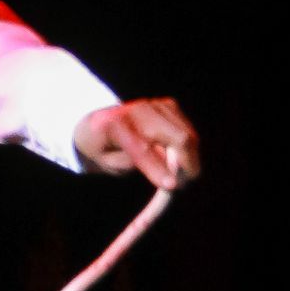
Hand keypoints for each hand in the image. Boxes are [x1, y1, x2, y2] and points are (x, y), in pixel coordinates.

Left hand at [73, 98, 200, 190]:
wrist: (99, 121)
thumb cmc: (103, 147)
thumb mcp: (108, 163)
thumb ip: (133, 164)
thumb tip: (167, 170)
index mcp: (114, 124)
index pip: (141, 149)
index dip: (157, 168)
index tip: (172, 186)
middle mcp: (137, 110)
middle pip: (177, 138)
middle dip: (187, 163)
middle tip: (184, 184)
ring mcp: (156, 104)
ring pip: (188, 135)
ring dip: (190, 158)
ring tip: (180, 174)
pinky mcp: (169, 105)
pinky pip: (189, 131)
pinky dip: (188, 148)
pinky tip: (176, 157)